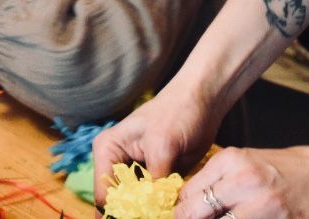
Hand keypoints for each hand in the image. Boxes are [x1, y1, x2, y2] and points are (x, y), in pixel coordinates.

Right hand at [94, 83, 220, 205]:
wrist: (204, 101)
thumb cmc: (178, 112)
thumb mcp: (163, 146)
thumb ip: (155, 182)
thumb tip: (153, 212)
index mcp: (108, 150)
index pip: (104, 194)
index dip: (117, 213)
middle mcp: (118, 163)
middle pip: (118, 202)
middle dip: (133, 214)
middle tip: (153, 217)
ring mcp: (138, 172)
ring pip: (136, 204)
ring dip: (149, 212)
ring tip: (163, 214)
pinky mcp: (157, 178)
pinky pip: (154, 201)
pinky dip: (161, 209)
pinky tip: (170, 212)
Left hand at [174, 145, 308, 218]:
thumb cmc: (288, 169)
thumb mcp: (247, 161)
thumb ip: (217, 178)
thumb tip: (188, 201)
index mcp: (232, 161)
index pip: (188, 193)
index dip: (181, 211)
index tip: (183, 216)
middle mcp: (243, 181)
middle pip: (193, 213)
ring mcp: (262, 206)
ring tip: (224, 218)